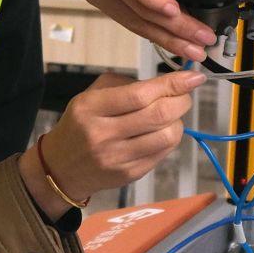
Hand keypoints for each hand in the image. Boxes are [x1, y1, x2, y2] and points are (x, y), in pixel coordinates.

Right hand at [23, 71, 202, 214]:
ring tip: (171, 116)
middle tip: (184, 95)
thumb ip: (126, 85)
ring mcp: (117, 158)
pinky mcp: (129, 175)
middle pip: (158, 115)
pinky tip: (161, 132)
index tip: (192, 77)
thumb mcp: (91, 95)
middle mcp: (102, 134)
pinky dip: (169, 138)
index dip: (172, 84)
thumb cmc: (81, 124)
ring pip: (167, 136)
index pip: (140, 94)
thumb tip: (167, 83)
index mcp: (91, 108)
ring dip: (178, 121)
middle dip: (181, 101)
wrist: (61, 167)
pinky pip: (163, 153)